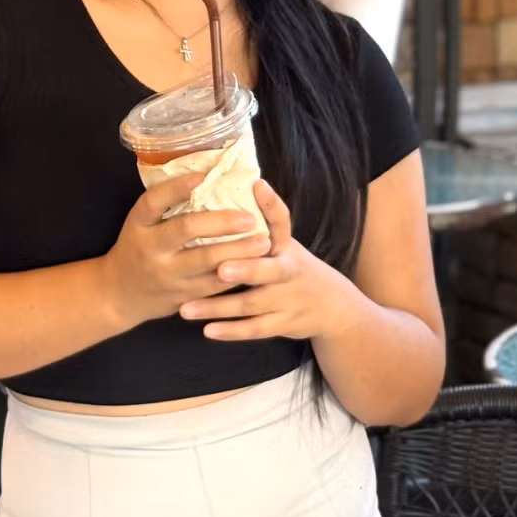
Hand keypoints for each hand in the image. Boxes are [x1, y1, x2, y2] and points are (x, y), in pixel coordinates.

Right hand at [99, 173, 273, 327]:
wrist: (119, 294)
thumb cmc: (138, 248)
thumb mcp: (141, 224)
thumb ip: (166, 207)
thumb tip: (207, 177)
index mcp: (138, 224)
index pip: (153, 201)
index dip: (176, 188)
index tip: (202, 176)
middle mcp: (150, 248)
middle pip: (185, 230)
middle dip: (221, 222)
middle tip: (250, 217)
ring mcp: (166, 274)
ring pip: (205, 261)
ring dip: (238, 251)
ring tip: (263, 242)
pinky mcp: (182, 296)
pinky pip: (213, 285)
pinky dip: (236, 273)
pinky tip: (255, 263)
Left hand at [178, 180, 359, 341]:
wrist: (331, 306)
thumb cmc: (292, 267)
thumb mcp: (284, 245)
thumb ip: (261, 225)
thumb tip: (234, 187)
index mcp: (286, 246)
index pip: (282, 221)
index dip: (271, 204)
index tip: (257, 185)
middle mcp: (289, 270)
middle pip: (269, 270)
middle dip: (246, 269)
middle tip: (220, 268)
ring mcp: (286, 299)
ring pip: (251, 304)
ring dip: (218, 306)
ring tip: (185, 308)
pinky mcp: (282, 323)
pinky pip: (254, 329)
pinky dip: (231, 331)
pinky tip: (207, 330)